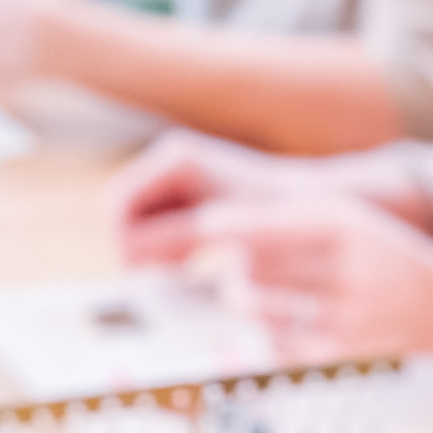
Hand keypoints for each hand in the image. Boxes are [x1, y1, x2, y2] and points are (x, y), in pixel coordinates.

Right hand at [111, 125, 281, 261]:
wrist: (312, 206)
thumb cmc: (270, 217)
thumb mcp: (212, 228)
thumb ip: (171, 237)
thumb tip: (131, 256)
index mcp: (177, 159)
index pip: (120, 204)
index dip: (126, 242)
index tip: (145, 273)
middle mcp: (173, 159)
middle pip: (124, 212)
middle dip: (138, 246)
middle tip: (166, 274)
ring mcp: (179, 176)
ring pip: (139, 222)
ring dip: (151, 250)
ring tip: (179, 269)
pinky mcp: (188, 195)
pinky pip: (156, 226)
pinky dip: (164, 248)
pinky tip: (187, 263)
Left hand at [196, 195, 432, 361]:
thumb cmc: (373, 254)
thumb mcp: (344, 220)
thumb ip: (284, 219)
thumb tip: (210, 227)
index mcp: (345, 228)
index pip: (271, 226)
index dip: (230, 228)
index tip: (204, 228)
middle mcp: (347, 270)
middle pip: (258, 268)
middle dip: (235, 267)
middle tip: (232, 266)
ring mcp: (345, 316)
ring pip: (260, 309)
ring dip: (242, 300)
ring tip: (244, 292)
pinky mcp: (340, 354)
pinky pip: (276, 347)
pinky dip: (264, 335)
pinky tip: (273, 323)